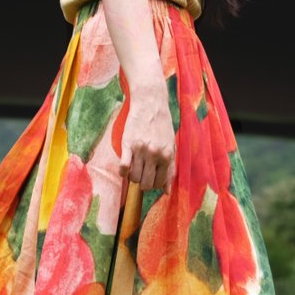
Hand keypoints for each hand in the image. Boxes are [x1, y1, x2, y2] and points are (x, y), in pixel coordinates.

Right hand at [119, 80, 175, 194]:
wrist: (150, 103)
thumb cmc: (162, 125)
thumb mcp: (171, 146)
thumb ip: (170, 169)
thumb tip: (167, 191)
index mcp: (167, 156)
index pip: (160, 184)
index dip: (155, 185)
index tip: (151, 179)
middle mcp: (154, 154)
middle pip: (146, 184)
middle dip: (143, 184)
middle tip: (142, 175)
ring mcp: (141, 150)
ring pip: (134, 178)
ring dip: (133, 177)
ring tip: (135, 168)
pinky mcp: (128, 145)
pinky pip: (123, 167)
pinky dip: (123, 172)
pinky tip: (125, 167)